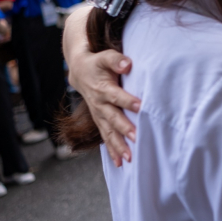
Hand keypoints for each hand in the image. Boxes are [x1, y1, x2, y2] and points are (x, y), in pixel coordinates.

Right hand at [69, 49, 139, 165]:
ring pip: (108, 132)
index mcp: (102, 88)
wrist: (80, 71)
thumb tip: (127, 64)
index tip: (141, 107)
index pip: (116, 96)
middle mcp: (99, 104)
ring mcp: (98, 114)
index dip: (128, 101)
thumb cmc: (97, 63)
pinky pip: (105, 137)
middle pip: (112, 118)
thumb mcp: (105, 57)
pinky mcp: (99, 120)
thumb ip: (116, 60)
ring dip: (118, 146)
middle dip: (124, 129)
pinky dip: (112, 150)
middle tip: (136, 138)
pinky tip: (119, 163)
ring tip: (128, 159)